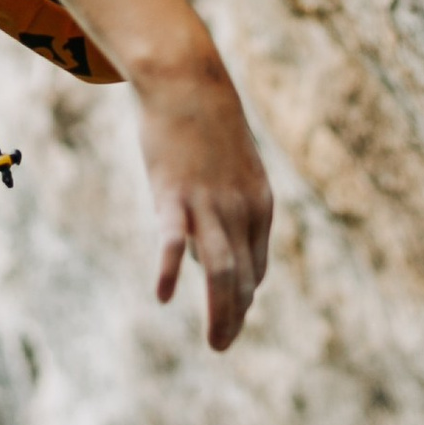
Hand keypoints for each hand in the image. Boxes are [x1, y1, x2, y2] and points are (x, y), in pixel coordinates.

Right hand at [137, 48, 273, 349]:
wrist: (187, 78)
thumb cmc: (204, 122)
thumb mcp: (230, 165)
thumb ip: (228, 206)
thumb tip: (207, 254)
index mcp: (258, 202)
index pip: (256, 264)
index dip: (245, 295)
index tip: (233, 316)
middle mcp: (240, 209)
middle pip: (243, 276)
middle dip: (235, 316)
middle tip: (223, 346)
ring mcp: (207, 202)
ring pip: (221, 269)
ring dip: (221, 313)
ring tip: (217, 344)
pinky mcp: (173, 193)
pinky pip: (175, 240)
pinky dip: (173, 270)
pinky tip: (164, 295)